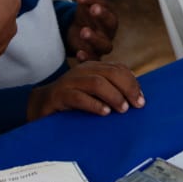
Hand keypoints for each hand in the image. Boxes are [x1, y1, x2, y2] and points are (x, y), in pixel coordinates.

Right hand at [27, 61, 143, 119]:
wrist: (41, 106)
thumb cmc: (73, 101)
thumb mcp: (93, 93)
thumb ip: (111, 91)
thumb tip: (136, 100)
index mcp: (93, 68)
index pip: (118, 69)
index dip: (132, 83)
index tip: (141, 100)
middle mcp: (83, 71)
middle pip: (111, 73)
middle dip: (127, 88)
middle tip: (135, 105)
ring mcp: (70, 81)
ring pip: (97, 83)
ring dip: (113, 96)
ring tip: (122, 109)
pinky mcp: (59, 95)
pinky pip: (79, 97)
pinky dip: (94, 105)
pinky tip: (104, 113)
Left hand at [66, 0, 117, 60]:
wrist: (79, 34)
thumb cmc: (86, 17)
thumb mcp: (86, 6)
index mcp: (109, 16)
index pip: (106, 7)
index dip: (95, 0)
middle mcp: (109, 31)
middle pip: (111, 25)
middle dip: (102, 16)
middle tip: (92, 9)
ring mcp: (102, 46)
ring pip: (105, 45)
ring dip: (94, 38)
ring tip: (83, 31)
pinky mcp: (94, 57)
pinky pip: (94, 60)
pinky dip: (87, 57)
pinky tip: (79, 52)